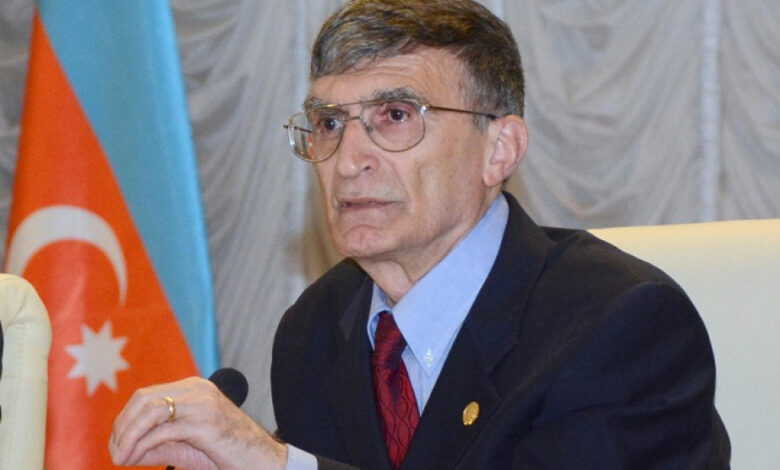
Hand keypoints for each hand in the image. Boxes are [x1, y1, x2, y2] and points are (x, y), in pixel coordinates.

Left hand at [109, 376, 286, 469]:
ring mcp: (202, 403)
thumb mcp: (186, 448)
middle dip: (122, 427)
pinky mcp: (206, 422)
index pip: (146, 396)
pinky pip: (164, 431)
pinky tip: (135, 459)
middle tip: (115, 454)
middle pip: (143, 399)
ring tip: (121, 458)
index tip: (116, 446)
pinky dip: (143, 446)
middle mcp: (197, 389)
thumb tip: (124, 450)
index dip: (124, 420)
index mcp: (193, 389)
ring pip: (150, 411)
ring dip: (128, 436)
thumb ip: (158, 445)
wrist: (264, 462)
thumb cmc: (229, 455)